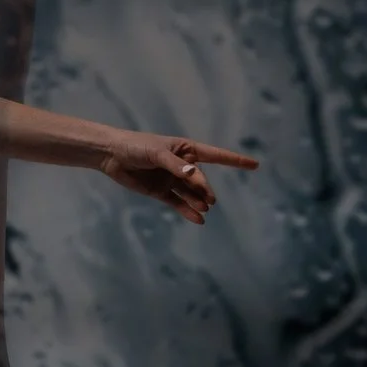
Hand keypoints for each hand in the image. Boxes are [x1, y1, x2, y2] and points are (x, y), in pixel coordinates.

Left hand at [99, 136, 258, 224]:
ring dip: (199, 201)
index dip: (235, 161)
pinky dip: (188, 211)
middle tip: (209, 199)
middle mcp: (183, 166)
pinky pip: (179, 204)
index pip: (216, 156)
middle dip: (206, 188)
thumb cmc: (136, 146)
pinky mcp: (161, 192)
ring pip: (192, 194)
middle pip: (201, 180)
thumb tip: (195, 176)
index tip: (255, 165)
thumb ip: (176, 166)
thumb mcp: (156, 153)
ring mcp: (173, 180)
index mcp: (186, 150)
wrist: (111, 155)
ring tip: (205, 209)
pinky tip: (199, 219)